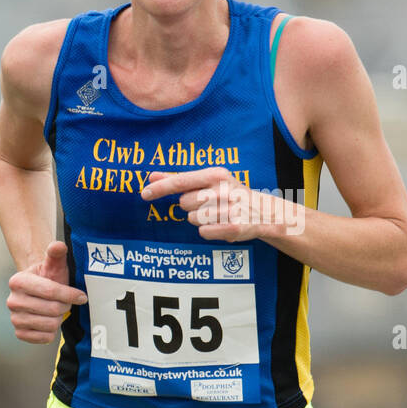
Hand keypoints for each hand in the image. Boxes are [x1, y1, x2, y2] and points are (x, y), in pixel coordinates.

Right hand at [6, 240, 87, 344]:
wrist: (38, 292)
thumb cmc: (48, 277)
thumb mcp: (53, 264)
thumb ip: (56, 253)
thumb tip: (58, 245)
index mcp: (18, 281)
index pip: (50, 291)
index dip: (70, 294)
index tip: (82, 296)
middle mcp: (12, 301)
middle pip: (52, 309)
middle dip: (64, 305)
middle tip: (65, 301)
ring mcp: (14, 318)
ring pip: (50, 324)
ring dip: (59, 318)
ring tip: (56, 310)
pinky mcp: (20, 333)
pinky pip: (44, 337)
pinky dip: (52, 331)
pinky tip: (49, 320)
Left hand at [141, 167, 273, 241]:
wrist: (262, 212)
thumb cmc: (229, 194)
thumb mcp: (209, 181)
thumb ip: (179, 179)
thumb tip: (151, 176)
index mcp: (216, 175)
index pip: (181, 181)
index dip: (161, 188)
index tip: (144, 193)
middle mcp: (223, 190)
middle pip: (184, 203)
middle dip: (191, 206)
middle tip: (208, 204)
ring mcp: (229, 209)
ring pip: (193, 219)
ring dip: (200, 220)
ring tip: (217, 214)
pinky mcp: (233, 227)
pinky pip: (203, 232)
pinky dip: (208, 231)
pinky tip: (220, 225)